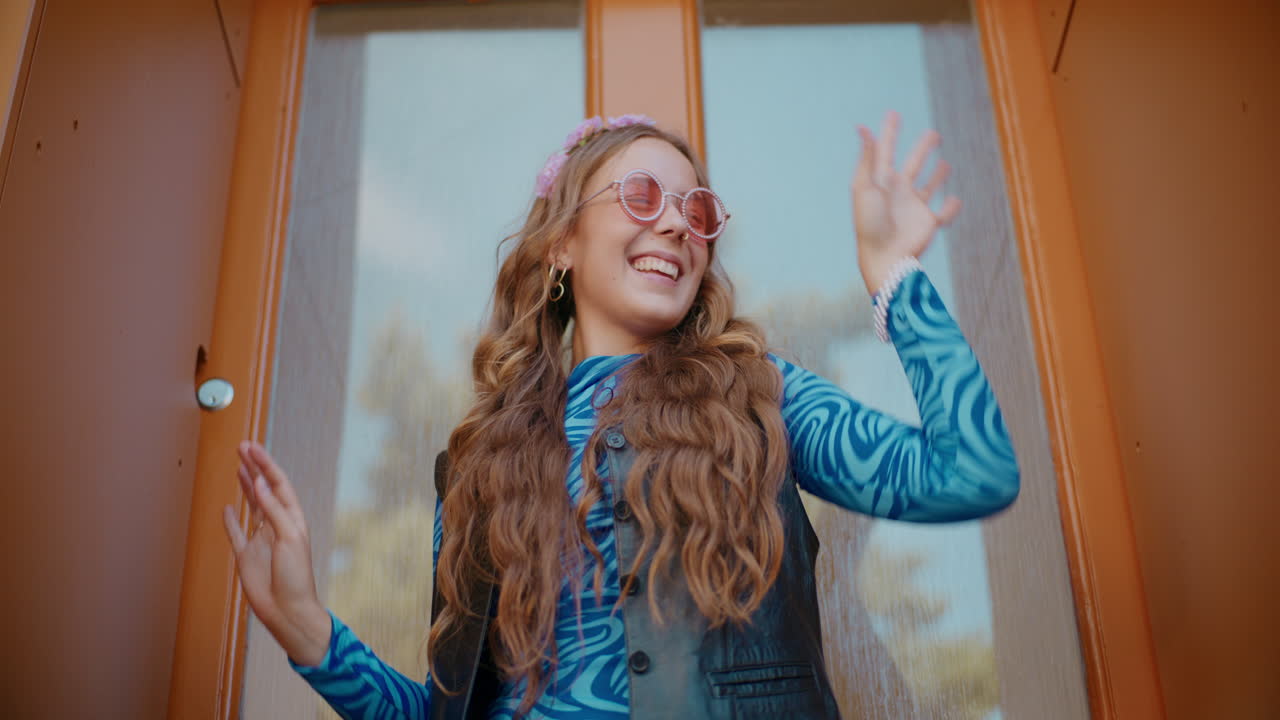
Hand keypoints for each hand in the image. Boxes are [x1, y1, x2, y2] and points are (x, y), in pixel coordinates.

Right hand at [222, 441, 330, 666]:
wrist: (287, 611)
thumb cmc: (296, 577)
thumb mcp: (289, 539)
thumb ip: (274, 511)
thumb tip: (261, 484)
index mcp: (292, 519)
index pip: (278, 484)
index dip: (265, 465)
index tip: (252, 448)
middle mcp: (276, 525)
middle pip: (265, 489)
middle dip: (255, 467)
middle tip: (243, 446)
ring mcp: (260, 539)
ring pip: (252, 505)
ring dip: (246, 486)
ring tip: (239, 465)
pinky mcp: (246, 556)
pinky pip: (236, 533)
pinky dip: (230, 520)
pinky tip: (227, 507)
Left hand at [852, 110, 961, 294]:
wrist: (884, 256)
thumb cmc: (870, 223)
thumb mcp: (867, 186)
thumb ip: (869, 157)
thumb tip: (862, 127)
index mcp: (882, 182)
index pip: (886, 151)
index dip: (889, 132)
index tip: (893, 113)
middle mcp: (899, 193)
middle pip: (913, 165)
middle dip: (922, 149)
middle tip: (933, 134)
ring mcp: (914, 208)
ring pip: (929, 186)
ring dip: (938, 175)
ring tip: (946, 163)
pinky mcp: (928, 223)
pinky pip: (944, 213)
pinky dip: (952, 207)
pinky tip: (956, 199)